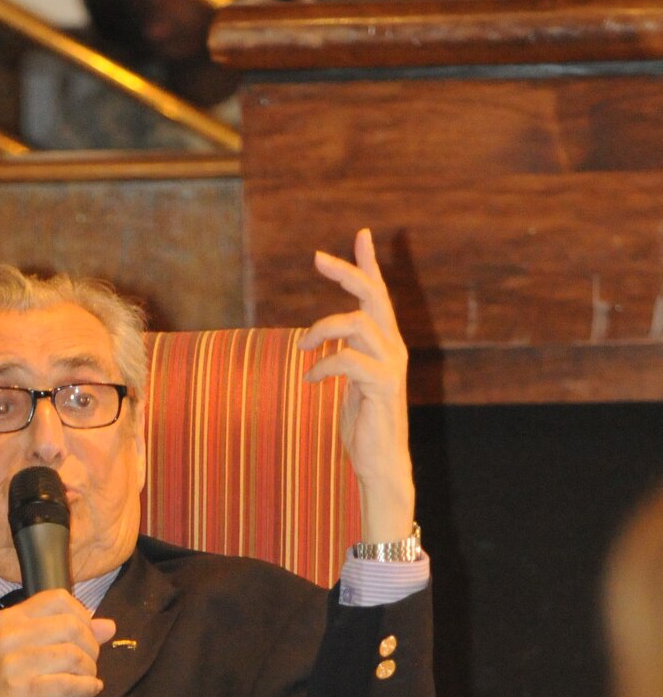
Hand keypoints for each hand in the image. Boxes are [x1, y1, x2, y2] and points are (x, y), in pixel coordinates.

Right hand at [0, 591, 115, 696]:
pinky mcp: (21, 692)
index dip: (83, 616)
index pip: (59, 599)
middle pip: (72, 627)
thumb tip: (108, 626)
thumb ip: (60, 635)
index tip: (86, 636)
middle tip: (89, 664)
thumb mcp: (18, 652)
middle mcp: (10, 636)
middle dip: (91, 647)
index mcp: (8, 620)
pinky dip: (86, 688)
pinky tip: (88, 691)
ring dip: (89, 670)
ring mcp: (14, 664)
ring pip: (73, 655)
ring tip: (86, 680)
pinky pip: (68, 684)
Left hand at [299, 227, 415, 542]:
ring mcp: (390, 367)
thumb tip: (323, 334)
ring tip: (302, 346)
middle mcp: (393, 348)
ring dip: (322, 329)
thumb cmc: (363, 424)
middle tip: (318, 258)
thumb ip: (345, 354)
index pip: (378, 295)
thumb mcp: (351, 380)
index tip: (360, 234)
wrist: (380, 462)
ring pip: (358, 324)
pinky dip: (325, 365)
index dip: (369, 264)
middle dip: (347, 272)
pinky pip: (349, 361)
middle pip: (373, 297)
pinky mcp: (381, 387)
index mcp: (386, 343)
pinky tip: (311, 379)